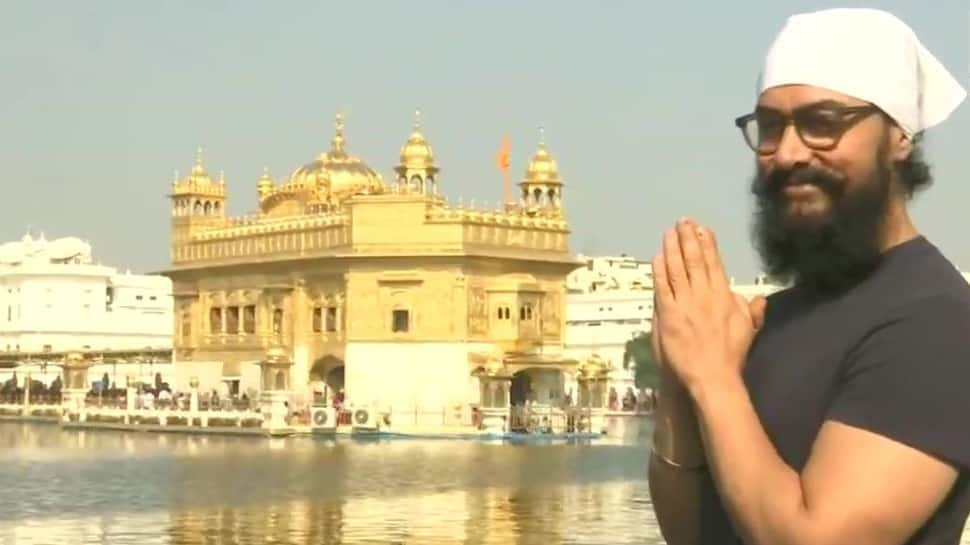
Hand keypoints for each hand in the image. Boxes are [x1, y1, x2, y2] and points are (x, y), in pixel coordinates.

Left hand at [651, 218, 765, 391]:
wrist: (713, 375)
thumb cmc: (731, 355)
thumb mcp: (749, 329)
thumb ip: (751, 310)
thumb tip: (759, 297)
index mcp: (724, 296)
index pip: (714, 263)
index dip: (707, 244)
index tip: (702, 228)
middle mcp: (704, 295)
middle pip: (695, 261)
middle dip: (688, 239)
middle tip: (683, 221)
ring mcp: (686, 304)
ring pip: (677, 270)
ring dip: (672, 249)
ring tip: (669, 233)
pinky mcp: (669, 315)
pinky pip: (663, 288)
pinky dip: (659, 271)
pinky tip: (657, 258)